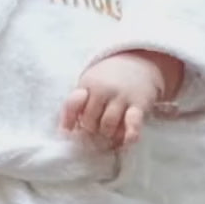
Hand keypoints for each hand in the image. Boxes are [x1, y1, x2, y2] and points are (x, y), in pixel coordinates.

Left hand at [60, 52, 179, 148]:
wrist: (138, 61)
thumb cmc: (108, 78)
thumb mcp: (89, 83)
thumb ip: (76, 103)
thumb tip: (65, 130)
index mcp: (89, 84)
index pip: (72, 105)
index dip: (67, 120)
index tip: (68, 130)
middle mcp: (104, 90)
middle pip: (90, 120)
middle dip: (90, 129)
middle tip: (96, 127)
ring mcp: (122, 97)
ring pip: (108, 124)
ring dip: (107, 133)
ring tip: (109, 131)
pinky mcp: (139, 105)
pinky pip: (133, 123)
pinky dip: (129, 134)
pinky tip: (125, 141)